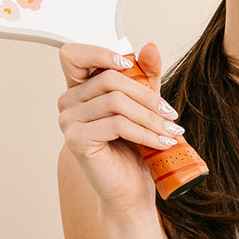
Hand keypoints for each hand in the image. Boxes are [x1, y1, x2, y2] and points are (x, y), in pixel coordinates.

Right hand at [56, 43, 182, 216]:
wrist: (131, 191)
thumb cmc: (133, 151)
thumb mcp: (144, 106)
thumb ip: (145, 77)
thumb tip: (149, 47)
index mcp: (80, 90)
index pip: (73, 54)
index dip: (99, 52)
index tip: (128, 64)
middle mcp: (68, 103)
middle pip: (110, 79)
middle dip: (148, 97)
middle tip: (171, 116)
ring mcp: (68, 121)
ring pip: (116, 102)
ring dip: (150, 117)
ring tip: (170, 132)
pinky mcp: (76, 139)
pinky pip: (117, 124)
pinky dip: (145, 132)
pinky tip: (161, 143)